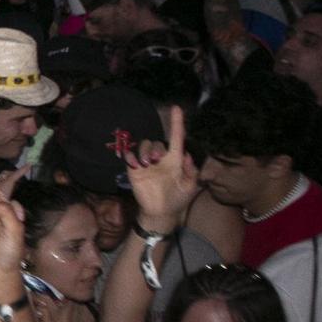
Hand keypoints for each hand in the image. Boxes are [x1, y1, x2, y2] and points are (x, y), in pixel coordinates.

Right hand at [126, 105, 196, 232]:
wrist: (162, 213)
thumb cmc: (178, 198)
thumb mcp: (191, 185)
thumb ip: (191, 170)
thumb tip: (186, 154)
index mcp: (175, 160)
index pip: (177, 138)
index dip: (177, 123)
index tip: (177, 108)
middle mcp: (160, 159)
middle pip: (156, 142)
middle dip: (156, 148)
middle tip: (155, 160)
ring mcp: (146, 164)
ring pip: (143, 146)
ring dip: (145, 152)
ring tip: (147, 165)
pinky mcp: (134, 171)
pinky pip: (129, 157)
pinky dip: (130, 155)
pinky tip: (135, 163)